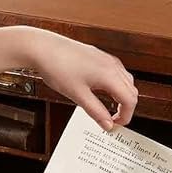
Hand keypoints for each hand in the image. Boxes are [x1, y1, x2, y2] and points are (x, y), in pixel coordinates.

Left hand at [23, 28, 137, 130]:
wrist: (41, 47)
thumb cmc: (57, 67)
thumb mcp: (77, 95)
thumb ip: (96, 111)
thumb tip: (107, 125)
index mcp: (109, 74)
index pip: (130, 100)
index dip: (126, 116)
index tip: (116, 125)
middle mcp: (111, 64)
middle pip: (131, 90)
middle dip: (126, 107)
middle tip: (112, 119)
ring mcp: (105, 58)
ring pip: (125, 80)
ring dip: (121, 95)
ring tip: (108, 106)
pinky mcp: (97, 55)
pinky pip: (115, 71)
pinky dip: (114, 84)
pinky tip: (101, 89)